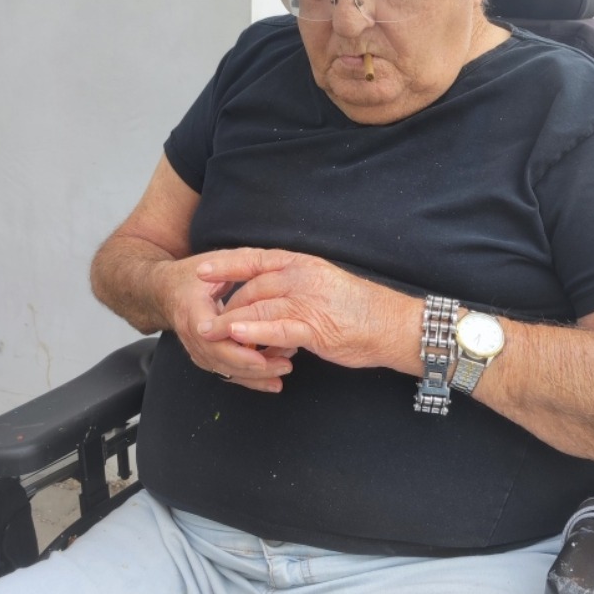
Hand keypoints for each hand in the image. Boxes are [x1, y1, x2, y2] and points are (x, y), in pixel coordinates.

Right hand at [154, 253, 296, 392]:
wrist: (166, 290)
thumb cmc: (193, 275)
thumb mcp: (214, 262)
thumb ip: (239, 266)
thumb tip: (269, 267)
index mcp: (192, 309)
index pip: (211, 337)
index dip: (236, 349)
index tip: (262, 356)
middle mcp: (191, 333)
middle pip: (219, 359)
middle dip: (252, 367)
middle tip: (284, 365)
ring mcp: (195, 347)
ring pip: (223, 370)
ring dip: (254, 376)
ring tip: (283, 370)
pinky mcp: (203, 356)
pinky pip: (225, 372)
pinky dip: (248, 379)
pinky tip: (272, 381)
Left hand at [194, 248, 419, 374]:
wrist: (393, 325)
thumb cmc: (360, 309)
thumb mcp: (322, 286)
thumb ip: (293, 289)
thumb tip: (266, 303)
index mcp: (302, 263)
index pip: (255, 258)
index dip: (225, 264)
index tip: (200, 270)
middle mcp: (301, 276)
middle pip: (251, 286)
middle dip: (224, 303)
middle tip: (204, 319)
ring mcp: (307, 300)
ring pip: (257, 306)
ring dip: (228, 320)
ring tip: (206, 331)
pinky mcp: (314, 326)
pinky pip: (276, 327)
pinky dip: (253, 330)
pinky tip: (235, 334)